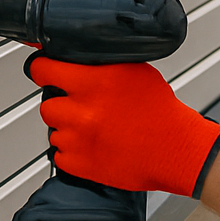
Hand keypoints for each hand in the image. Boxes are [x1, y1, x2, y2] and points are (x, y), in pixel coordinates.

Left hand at [27, 54, 219, 197]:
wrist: (177, 149)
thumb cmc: (160, 112)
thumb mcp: (133, 71)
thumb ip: (100, 63)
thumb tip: (71, 54)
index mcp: (93, 82)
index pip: (43, 69)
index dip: (42, 69)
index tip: (44, 70)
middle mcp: (82, 111)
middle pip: (47, 104)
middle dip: (62, 104)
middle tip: (81, 106)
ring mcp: (79, 141)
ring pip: (54, 131)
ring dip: (68, 129)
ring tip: (94, 128)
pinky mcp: (80, 166)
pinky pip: (60, 156)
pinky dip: (73, 152)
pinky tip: (94, 146)